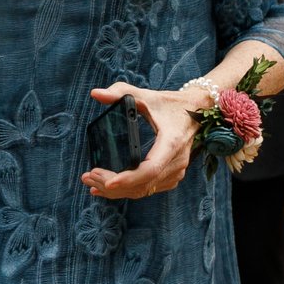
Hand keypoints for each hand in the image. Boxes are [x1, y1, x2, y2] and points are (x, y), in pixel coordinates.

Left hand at [81, 81, 202, 199]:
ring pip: (144, 190)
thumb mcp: (147, 94)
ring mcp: (176, 171)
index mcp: (171, 142)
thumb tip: (96, 94)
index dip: (129, 178)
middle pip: (142, 184)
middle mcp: (176, 161)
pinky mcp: (173, 176)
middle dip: (113, 185)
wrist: (196, 111)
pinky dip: (129, 190)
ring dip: (118, 191)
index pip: (150, 168)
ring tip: (93, 184)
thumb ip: (121, 91)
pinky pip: (149, 189)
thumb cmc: (170, 103)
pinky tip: (110, 188)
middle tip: (88, 178)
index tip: (108, 182)